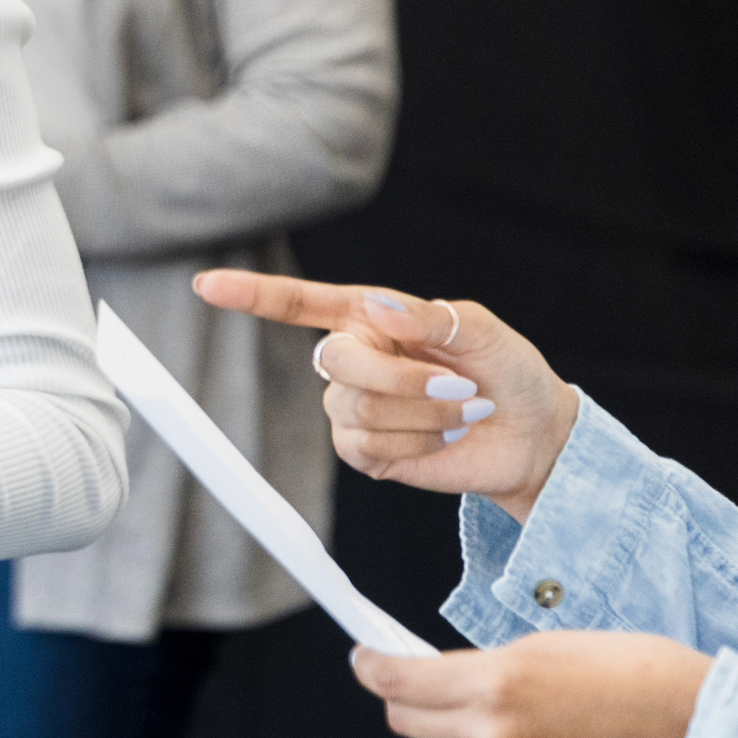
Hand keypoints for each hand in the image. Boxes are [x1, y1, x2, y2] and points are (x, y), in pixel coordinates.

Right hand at [190, 271, 579, 518]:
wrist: (532, 437)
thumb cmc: (510, 373)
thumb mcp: (484, 331)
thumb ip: (431, 316)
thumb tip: (375, 310)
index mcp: (371, 318)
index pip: (300, 304)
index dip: (252, 294)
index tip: (206, 285)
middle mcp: (355, 359)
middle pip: (333, 362)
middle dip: (398, 379)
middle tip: (458, 385)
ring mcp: (354, 406)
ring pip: (355, 408)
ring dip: (422, 414)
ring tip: (463, 411)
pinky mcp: (364, 451)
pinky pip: (365, 446)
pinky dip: (415, 442)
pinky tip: (443, 436)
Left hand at [350, 629, 709, 737]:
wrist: (700, 728)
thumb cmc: (632, 672)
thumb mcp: (544, 647)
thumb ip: (478, 667)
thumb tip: (429, 679)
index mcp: (495, 682)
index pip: (397, 681)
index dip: (371, 667)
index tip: (364, 659)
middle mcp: (495, 735)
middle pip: (407, 723)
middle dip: (409, 701)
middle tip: (426, 685)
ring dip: (457, 737)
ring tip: (512, 718)